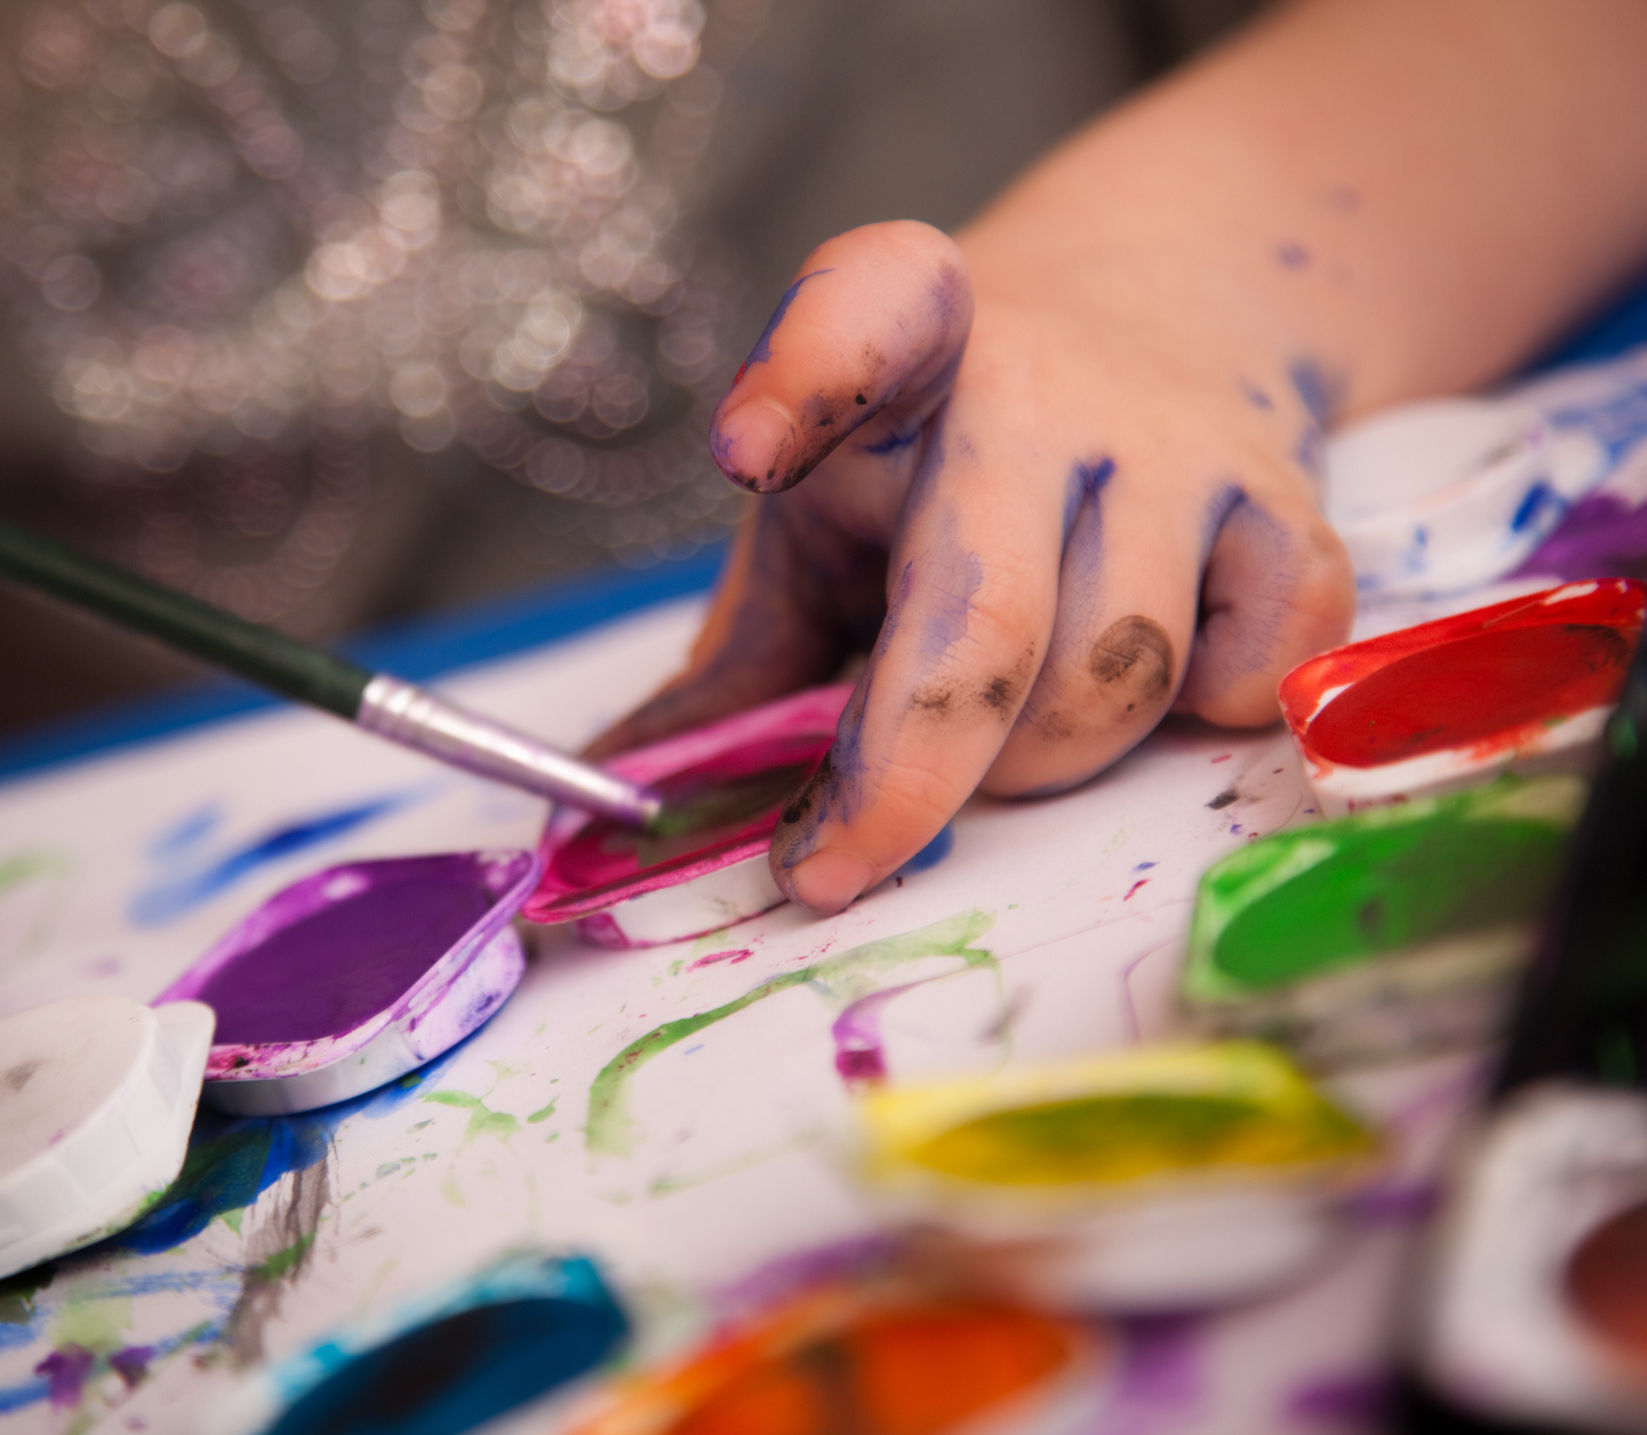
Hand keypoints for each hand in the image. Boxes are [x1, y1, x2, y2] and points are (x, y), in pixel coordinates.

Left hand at [591, 221, 1354, 912]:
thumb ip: (734, 668)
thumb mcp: (812, 529)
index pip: (861, 319)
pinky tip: (1166, 686)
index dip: (807, 378)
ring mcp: (1176, 444)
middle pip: (988, 622)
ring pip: (1119, 673)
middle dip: (912, 777)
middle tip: (841, 858)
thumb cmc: (932, 468)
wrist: (1160, 314)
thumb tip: (607, 809)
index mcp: (900, 354)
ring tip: (1004, 743)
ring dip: (1046, 763)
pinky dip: (1213, 712)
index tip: (745, 450)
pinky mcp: (1289, 500)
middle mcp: (1040, 386)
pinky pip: (1265, 658)